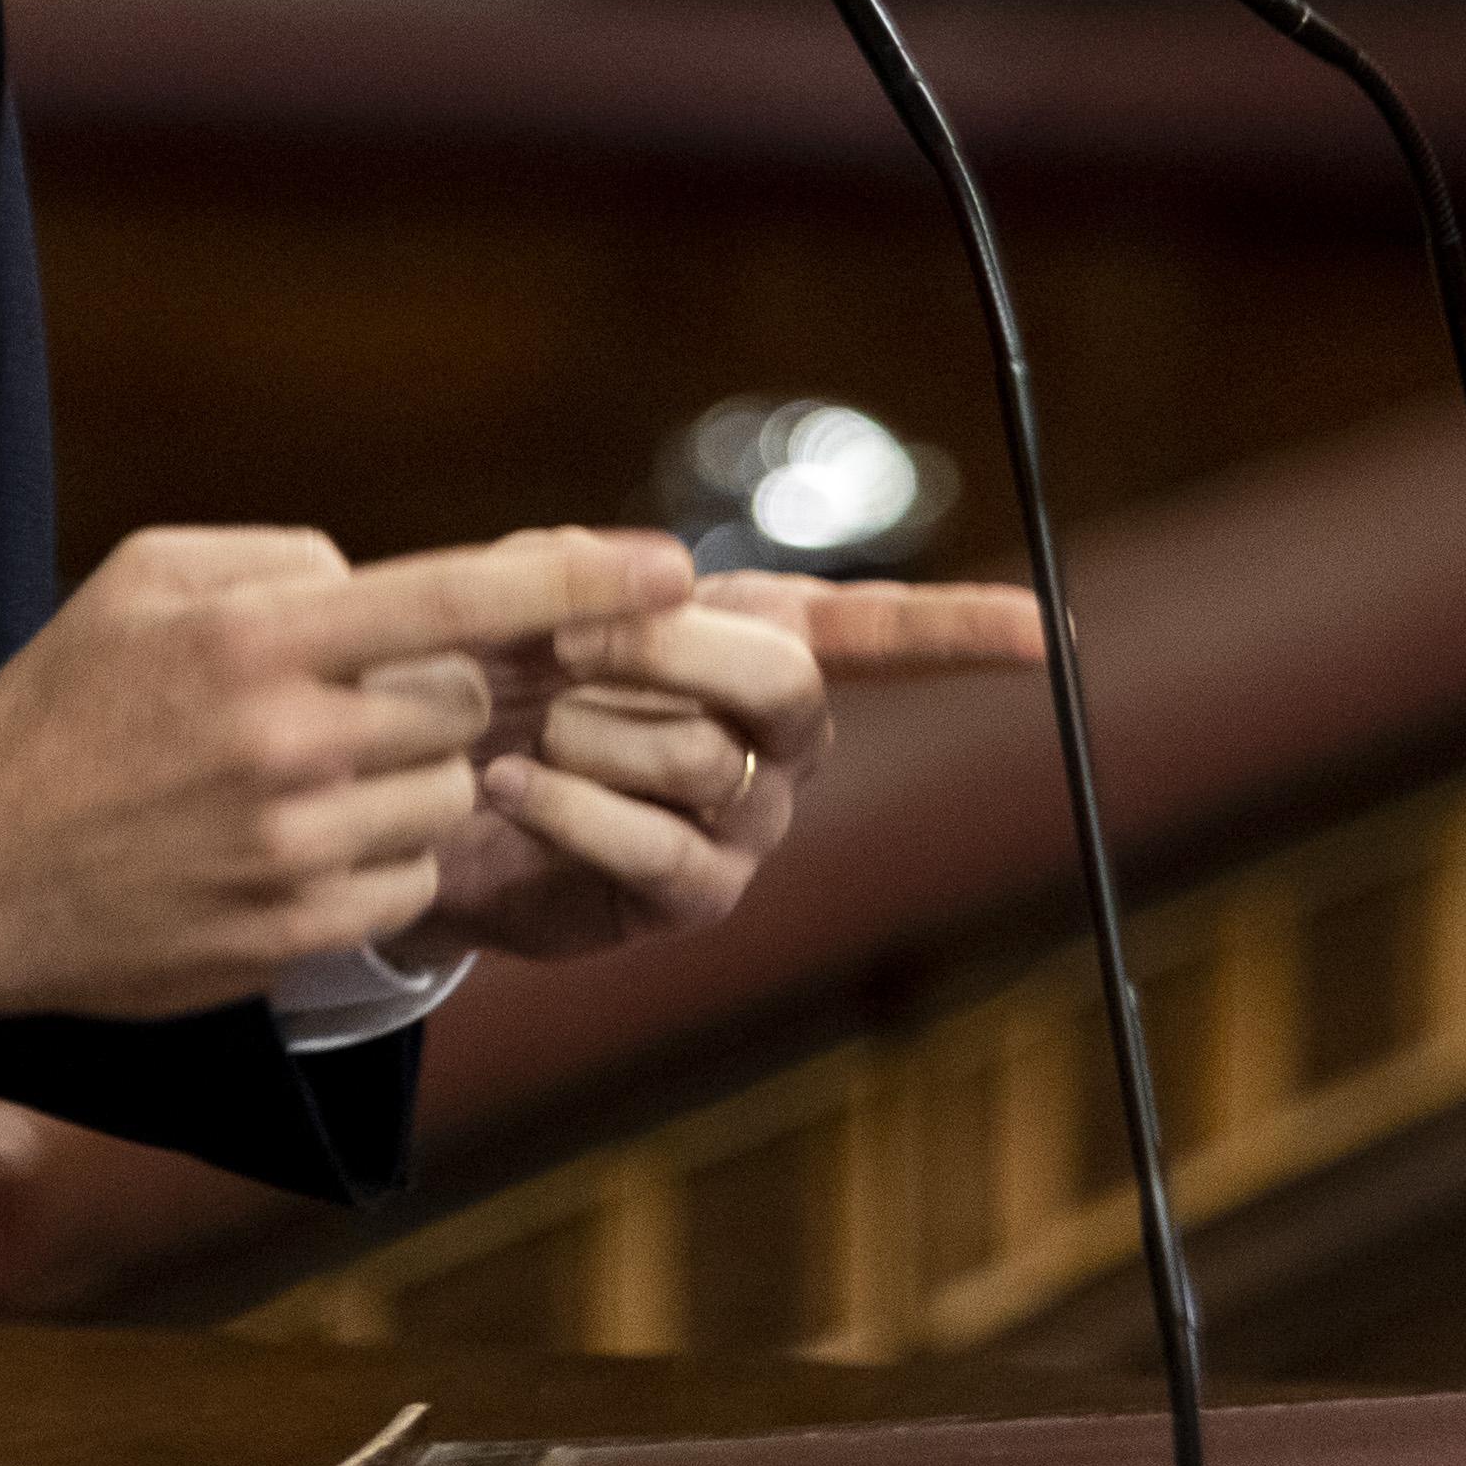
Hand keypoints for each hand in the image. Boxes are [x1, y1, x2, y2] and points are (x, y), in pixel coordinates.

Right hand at [0, 526, 688, 1023]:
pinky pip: (407, 881)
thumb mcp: (147, 582)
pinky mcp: (292, 933)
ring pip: (445, 796)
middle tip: (350, 705)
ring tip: (301, 782)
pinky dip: (377, 858)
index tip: (673, 565)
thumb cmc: (65, 707)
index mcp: (257, 638)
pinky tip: (289, 847)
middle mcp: (288, 741)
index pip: (455, 596)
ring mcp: (294, 847)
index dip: (576, 577)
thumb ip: (280, 561)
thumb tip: (380, 578)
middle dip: (435, 698)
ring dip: (405, 782)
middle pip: (462, 704)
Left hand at [404, 566, 1047, 967]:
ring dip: (590, 734)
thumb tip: (668, 571)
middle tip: (562, 640)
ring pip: (705, 762)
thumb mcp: (526, 592)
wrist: (413, 790)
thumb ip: (585, 566)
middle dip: (667, 651)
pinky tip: (505, 786)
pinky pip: (661, 849)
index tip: (1051, 632)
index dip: (967, 631)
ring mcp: (751, 824)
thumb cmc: (489, 671)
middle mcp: (782, 740)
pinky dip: (569, 809)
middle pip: (786, 683)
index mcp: (767, 642)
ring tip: (525, 730)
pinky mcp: (695, 898)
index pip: (887, 633)